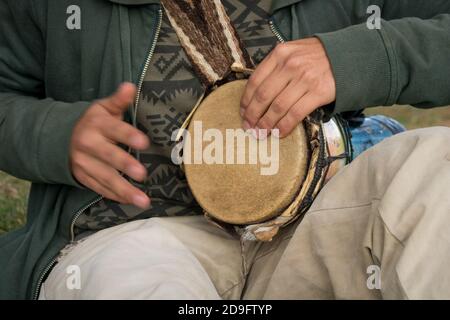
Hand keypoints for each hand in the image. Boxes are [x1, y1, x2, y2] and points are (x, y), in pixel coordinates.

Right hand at [70, 83, 150, 208]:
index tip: (144, 141)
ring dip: (124, 190)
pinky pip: (99, 188)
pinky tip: (130, 202)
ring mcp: (84, 163)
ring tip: (143, 201)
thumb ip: (118, 100)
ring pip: (105, 178)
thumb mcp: (102, 108)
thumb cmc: (92, 122)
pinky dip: (115, 196)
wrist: (59, 138)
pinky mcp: (82, 177)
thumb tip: (130, 86)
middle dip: (125, 165)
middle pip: (108, 156)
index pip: (114, 129)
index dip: (128, 135)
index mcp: (97, 124)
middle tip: (142, 174)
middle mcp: (89, 144)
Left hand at [240, 38, 335, 137]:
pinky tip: (279, 133)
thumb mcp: (292, 52)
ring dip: (267, 124)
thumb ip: (275, 68)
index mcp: (280, 54)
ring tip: (261, 133)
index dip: (246, 100)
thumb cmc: (316, 57)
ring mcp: (305, 79)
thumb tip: (255, 95)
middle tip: (249, 128)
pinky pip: (295, 114)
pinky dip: (285, 126)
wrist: (348, 56)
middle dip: (253, 116)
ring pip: (278, 107)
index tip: (242, 113)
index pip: (255, 80)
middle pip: (263, 96)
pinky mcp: (318, 93)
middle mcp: (290, 65)